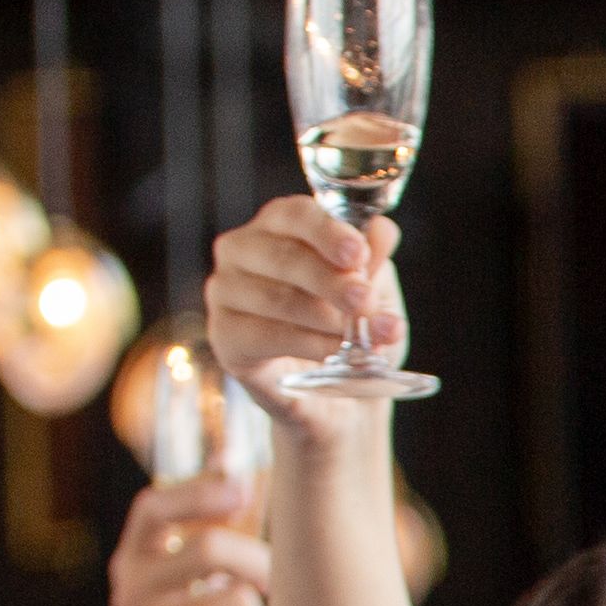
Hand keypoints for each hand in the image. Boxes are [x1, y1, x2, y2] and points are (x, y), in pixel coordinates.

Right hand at [204, 194, 401, 435]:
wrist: (333, 390)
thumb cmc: (346, 323)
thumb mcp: (371, 288)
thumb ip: (373, 260)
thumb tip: (382, 230)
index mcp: (279, 224)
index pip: (296, 215)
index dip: (329, 233)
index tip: (358, 254)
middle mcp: (242, 249)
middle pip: (286, 257)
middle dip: (332, 282)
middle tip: (364, 302)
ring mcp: (225, 291)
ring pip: (278, 299)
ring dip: (326, 319)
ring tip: (361, 338)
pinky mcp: (223, 334)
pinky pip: (267, 336)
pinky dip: (308, 345)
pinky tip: (334, 355)